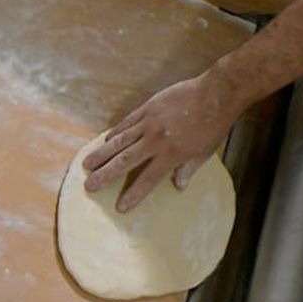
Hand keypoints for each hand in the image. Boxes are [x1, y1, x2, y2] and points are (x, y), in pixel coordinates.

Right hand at [82, 70, 239, 211]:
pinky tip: (105, 140)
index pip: (148, 179)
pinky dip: (114, 132)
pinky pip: (126, 123)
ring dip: (102, 153)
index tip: (120, 207)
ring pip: (119, 141)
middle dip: (106, 175)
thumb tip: (178, 187)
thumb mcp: (204, 153)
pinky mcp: (148, 108)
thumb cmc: (214, 126)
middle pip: (125, 160)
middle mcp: (156, 140)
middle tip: (89, 186)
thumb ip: (188, 169)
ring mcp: (149, 123)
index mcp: (172, 155)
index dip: (133, 194)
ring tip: (87, 165)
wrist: (215, 95)